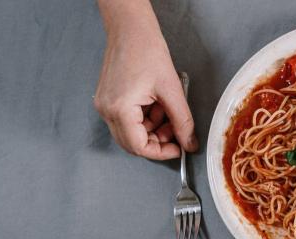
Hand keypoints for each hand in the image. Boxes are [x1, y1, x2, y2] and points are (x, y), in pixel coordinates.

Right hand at [93, 2, 196, 159]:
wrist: (130, 29)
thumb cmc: (146, 50)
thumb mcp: (172, 91)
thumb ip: (183, 122)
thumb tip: (189, 143)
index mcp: (120, 109)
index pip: (139, 147)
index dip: (161, 152)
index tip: (177, 149)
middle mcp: (107, 110)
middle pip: (133, 143)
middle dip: (157, 141)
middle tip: (176, 130)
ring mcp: (105, 105)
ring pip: (131, 132)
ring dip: (153, 128)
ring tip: (167, 109)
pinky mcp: (108, 99)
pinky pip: (127, 120)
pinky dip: (145, 118)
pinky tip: (156, 104)